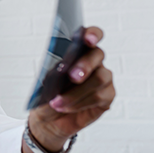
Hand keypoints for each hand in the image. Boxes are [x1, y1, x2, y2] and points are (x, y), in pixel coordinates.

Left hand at [28, 26, 115, 151]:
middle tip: (72, 76)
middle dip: (85, 65)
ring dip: (76, 92)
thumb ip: (56, 72)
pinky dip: (80, 102)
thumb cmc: (48, 94)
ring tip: (57, 102)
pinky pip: (99, 96)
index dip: (92, 34)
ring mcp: (103, 78)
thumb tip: (62, 69)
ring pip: (100, 78)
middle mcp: (93, 62)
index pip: (91, 36)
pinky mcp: (107, 96)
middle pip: (97, 55)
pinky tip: (67, 107)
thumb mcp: (46, 81)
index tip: (88, 39)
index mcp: (77, 51)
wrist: (48, 118)